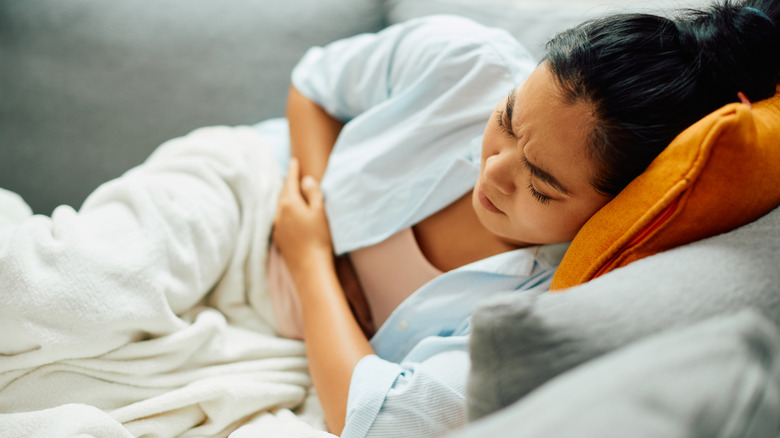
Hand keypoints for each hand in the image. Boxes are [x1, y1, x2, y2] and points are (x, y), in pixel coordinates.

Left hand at [272, 158, 332, 276]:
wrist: (310, 268)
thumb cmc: (319, 238)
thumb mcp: (320, 212)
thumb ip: (313, 193)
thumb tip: (306, 180)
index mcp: (290, 203)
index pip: (290, 181)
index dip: (293, 170)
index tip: (294, 160)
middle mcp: (279, 213)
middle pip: (283, 193)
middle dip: (288, 182)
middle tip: (292, 173)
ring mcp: (277, 227)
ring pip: (280, 206)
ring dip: (285, 197)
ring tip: (291, 191)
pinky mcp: (279, 238)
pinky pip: (280, 218)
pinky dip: (285, 210)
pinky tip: (290, 213)